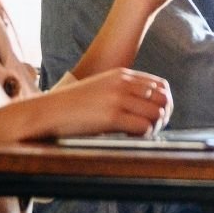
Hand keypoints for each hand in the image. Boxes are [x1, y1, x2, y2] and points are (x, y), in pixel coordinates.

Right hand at [41, 68, 173, 137]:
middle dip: (163, 116)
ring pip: (156, 113)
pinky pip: (143, 127)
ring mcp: (118, 99)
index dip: (165, 103)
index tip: (158, 117)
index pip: (161, 86)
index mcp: (122, 75)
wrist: (48, 111)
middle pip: (163, 99)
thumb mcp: (102, 89)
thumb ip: (123, 92)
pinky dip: (143, 135)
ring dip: (154, 127)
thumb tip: (146, 108)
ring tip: (140, 135)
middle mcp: (123, 84)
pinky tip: (130, 137)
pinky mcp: (111, 116)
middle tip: (153, 129)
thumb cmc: (73, 106)